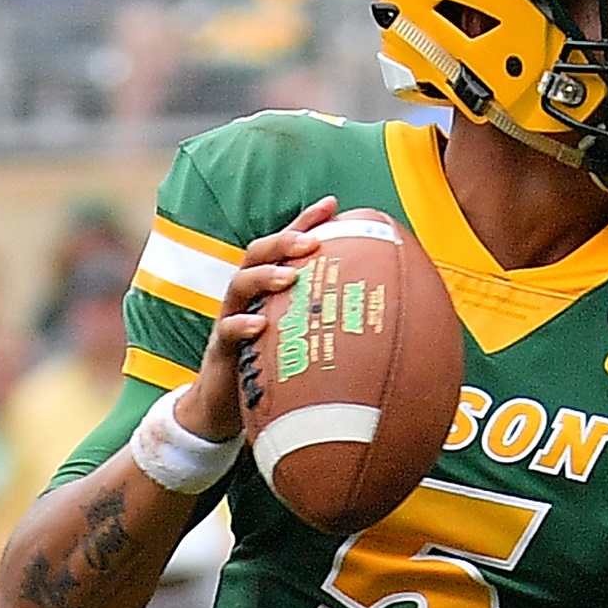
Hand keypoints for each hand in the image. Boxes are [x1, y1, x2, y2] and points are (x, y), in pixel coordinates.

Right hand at [172, 195, 338, 439]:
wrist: (227, 403)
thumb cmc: (271, 362)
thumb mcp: (301, 334)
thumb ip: (328, 316)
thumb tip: (385, 310)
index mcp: (269, 285)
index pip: (285, 244)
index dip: (305, 221)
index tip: (331, 204)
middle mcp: (249, 295)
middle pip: (258, 253)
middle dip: (284, 241)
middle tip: (311, 241)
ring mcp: (232, 317)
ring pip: (240, 284)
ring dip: (265, 275)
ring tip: (290, 275)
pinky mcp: (222, 349)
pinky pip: (227, 331)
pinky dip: (242, 325)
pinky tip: (260, 325)